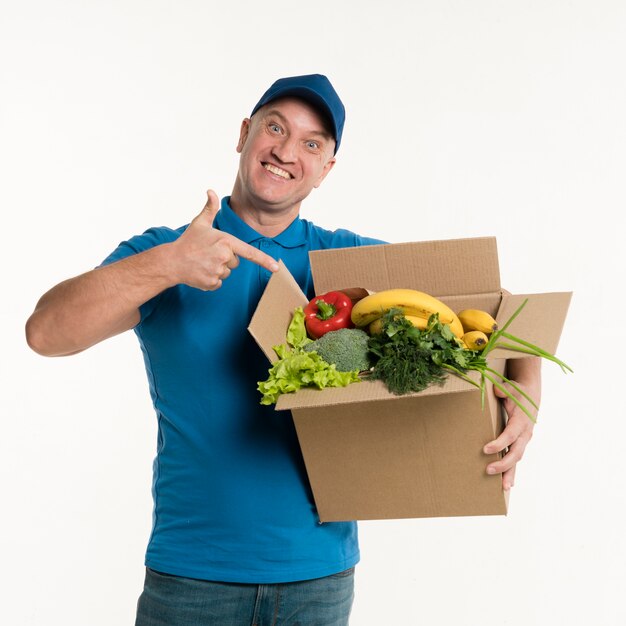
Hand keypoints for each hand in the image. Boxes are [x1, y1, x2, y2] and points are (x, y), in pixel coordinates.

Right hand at [171, 190, 278, 289]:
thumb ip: (209, 208)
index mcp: (225, 242)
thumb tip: (211, 190)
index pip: (249, 252)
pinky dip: (212, 279)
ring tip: (203, 262)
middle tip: (208, 254)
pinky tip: (201, 271)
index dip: (264, 260)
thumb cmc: (188, 241)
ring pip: (227, 273)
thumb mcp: (200, 223)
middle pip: (236, 262)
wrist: (171, 261)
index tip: (276, 268)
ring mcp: (218, 271)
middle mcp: (224, 257)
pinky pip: (219, 282)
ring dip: (218, 269)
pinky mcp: (212, 283)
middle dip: (225, 259)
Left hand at [483, 359, 540, 489]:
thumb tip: (496, 391)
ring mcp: (523, 440)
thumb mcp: (512, 387)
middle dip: (503, 464)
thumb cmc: (518, 392)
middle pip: (516, 452)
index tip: (485, 450)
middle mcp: (524, 434)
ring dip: (509, 473)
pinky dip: (511, 471)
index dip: (499, 444)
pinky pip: (515, 459)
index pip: (510, 435)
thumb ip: (504, 390)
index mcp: (521, 421)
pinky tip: (506, 484)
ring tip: (503, 488)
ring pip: (517, 459)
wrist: (531, 396)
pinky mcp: (520, 444)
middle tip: (488, 470)